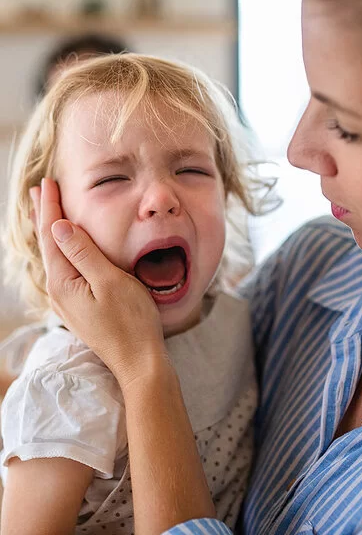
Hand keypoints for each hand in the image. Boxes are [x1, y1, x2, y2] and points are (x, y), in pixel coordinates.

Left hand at [31, 178, 165, 388]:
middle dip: (44, 216)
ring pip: (55, 258)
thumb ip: (84, 253)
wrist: (139, 361)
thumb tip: (59, 226)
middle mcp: (60, 292)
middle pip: (48, 246)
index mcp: (64, 282)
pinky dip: (62, 250)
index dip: (50, 208)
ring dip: (51, 232)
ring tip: (46, 213)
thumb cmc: (131, 321)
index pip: (52, 236)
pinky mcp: (81, 308)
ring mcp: (69, 302)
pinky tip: (65, 249)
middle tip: (38, 190)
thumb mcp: (110, 281)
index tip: (47, 183)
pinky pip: (64, 270)